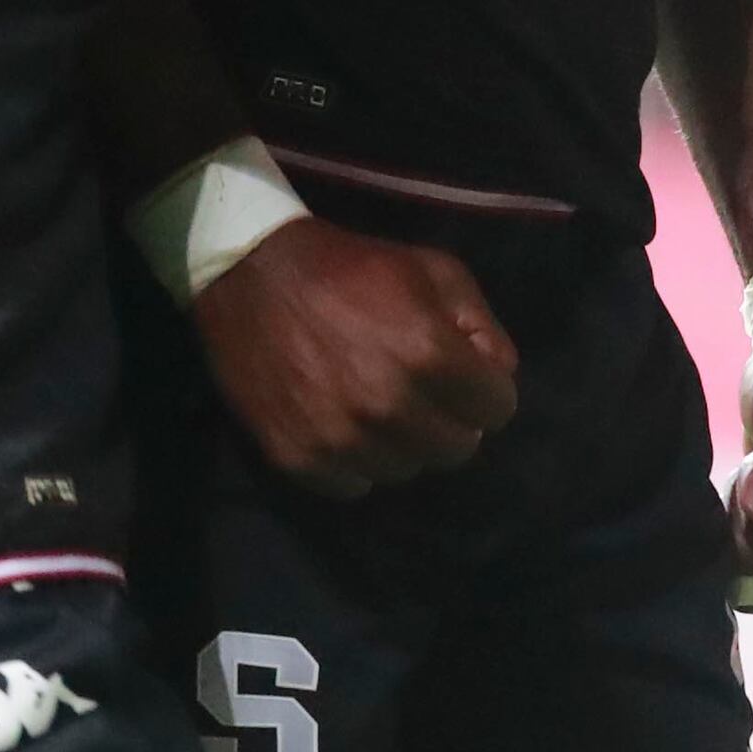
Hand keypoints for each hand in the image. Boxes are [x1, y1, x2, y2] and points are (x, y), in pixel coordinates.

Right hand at [191, 217, 519, 492]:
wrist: (252, 272)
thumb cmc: (352, 267)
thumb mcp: (432, 269)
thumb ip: (481, 322)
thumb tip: (500, 374)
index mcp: (428, 353)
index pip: (498, 409)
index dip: (485, 388)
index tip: (463, 375)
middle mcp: (387, 406)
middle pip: (457, 449)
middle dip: (450, 420)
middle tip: (422, 391)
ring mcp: (340, 438)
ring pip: (406, 471)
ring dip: (403, 443)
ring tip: (379, 404)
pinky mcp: (298, 458)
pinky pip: (355, 484)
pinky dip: (357, 461)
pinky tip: (344, 420)